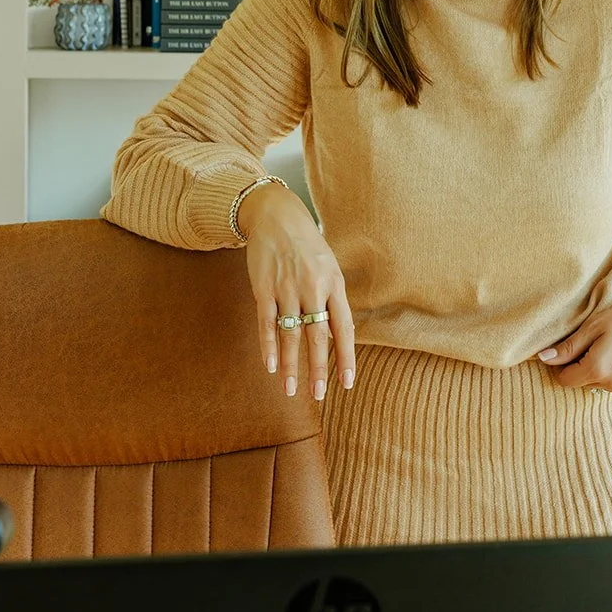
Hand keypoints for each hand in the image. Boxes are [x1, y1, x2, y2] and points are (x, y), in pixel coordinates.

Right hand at [238, 183, 354, 402]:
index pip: (343, 328)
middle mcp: (313, 288)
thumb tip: (334, 335)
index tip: (347, 384)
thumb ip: (332, 299)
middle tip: (318, 396)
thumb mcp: (329, 266)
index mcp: (334, 283)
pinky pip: (267, 322)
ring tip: (292, 390)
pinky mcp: (264, 288)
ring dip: (292, 365)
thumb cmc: (307, 244)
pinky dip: (269, 346)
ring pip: (290, 334)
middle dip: (318, 369)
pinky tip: (271, 367)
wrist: (276, 215)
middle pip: (317, 336)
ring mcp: (287, 288)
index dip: (346, 357)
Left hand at [536, 293, 611, 396]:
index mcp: (598, 369)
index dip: (564, 365)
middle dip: (584, 365)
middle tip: (597, 343)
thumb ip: (568, 347)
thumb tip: (543, 359)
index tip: (572, 350)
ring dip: (601, 371)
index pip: (565, 380)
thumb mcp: (593, 326)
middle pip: (583, 382)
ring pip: (600, 384)